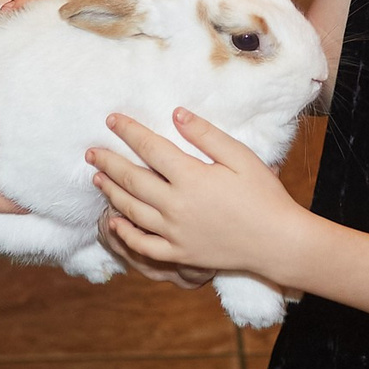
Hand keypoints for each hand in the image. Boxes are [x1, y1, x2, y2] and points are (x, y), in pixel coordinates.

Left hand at [89, 111, 305, 280]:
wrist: (277, 242)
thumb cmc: (264, 195)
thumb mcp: (241, 157)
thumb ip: (206, 135)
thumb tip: (176, 114)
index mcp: (192, 177)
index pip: (150, 148)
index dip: (128, 132)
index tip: (111, 121)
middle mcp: (177, 205)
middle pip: (132, 180)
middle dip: (109, 162)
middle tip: (91, 152)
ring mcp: (175, 232)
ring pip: (132, 211)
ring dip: (111, 193)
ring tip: (97, 180)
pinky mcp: (179, 253)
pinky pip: (143, 245)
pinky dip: (125, 234)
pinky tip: (114, 222)